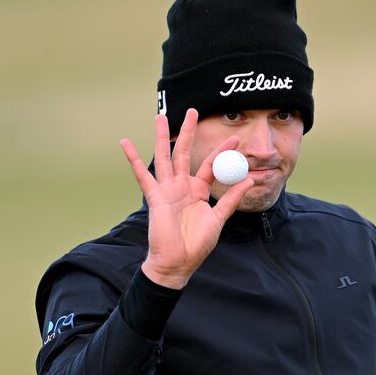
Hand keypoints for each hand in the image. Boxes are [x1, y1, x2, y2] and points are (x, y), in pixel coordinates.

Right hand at [119, 108, 253, 288]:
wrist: (178, 263)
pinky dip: (134, 159)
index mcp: (198, 191)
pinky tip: (126, 143)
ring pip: (164, 157)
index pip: (211, 165)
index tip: (234, 138)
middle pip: (184, 153)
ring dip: (163, 137)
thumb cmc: (197, 244)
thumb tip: (249, 180)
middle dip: (189, 132)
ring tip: (160, 117)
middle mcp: (182, 186)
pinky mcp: (155, 197)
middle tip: (192, 111)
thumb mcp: (219, 218)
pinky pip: (142, 175)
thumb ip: (231, 199)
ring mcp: (167, 190)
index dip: (222, 151)